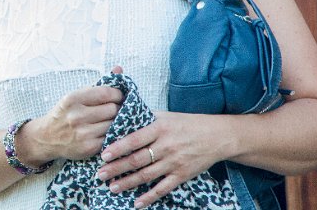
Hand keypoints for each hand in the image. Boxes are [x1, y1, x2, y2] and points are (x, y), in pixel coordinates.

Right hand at [17, 83, 122, 164]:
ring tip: (111, 120)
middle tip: (115, 109)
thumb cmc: (65, 113)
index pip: (105, 93)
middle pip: (112, 109)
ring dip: (115, 122)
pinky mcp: (88, 147)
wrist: (46, 137)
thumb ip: (99, 84)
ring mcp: (82, 133)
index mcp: (73, 99)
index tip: (118, 96)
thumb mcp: (76, 96)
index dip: (117, 94)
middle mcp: (76, 115)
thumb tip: (119, 68)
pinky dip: (112, 134)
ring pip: (113, 124)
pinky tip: (107, 131)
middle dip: (117, 108)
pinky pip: (110, 137)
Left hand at [96, 111, 229, 207]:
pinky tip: (137, 202)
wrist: (217, 136)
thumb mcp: (165, 116)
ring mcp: (174, 162)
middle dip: (116, 169)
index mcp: (159, 128)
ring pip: (147, 175)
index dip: (118, 148)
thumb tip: (119, 116)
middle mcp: (166, 146)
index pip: (134, 140)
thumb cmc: (186, 123)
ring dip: (128, 183)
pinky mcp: (182, 175)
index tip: (103, 155)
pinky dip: (150, 196)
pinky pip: (163, 188)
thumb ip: (144, 118)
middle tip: (100, 174)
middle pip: (137, 160)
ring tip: (112, 187)